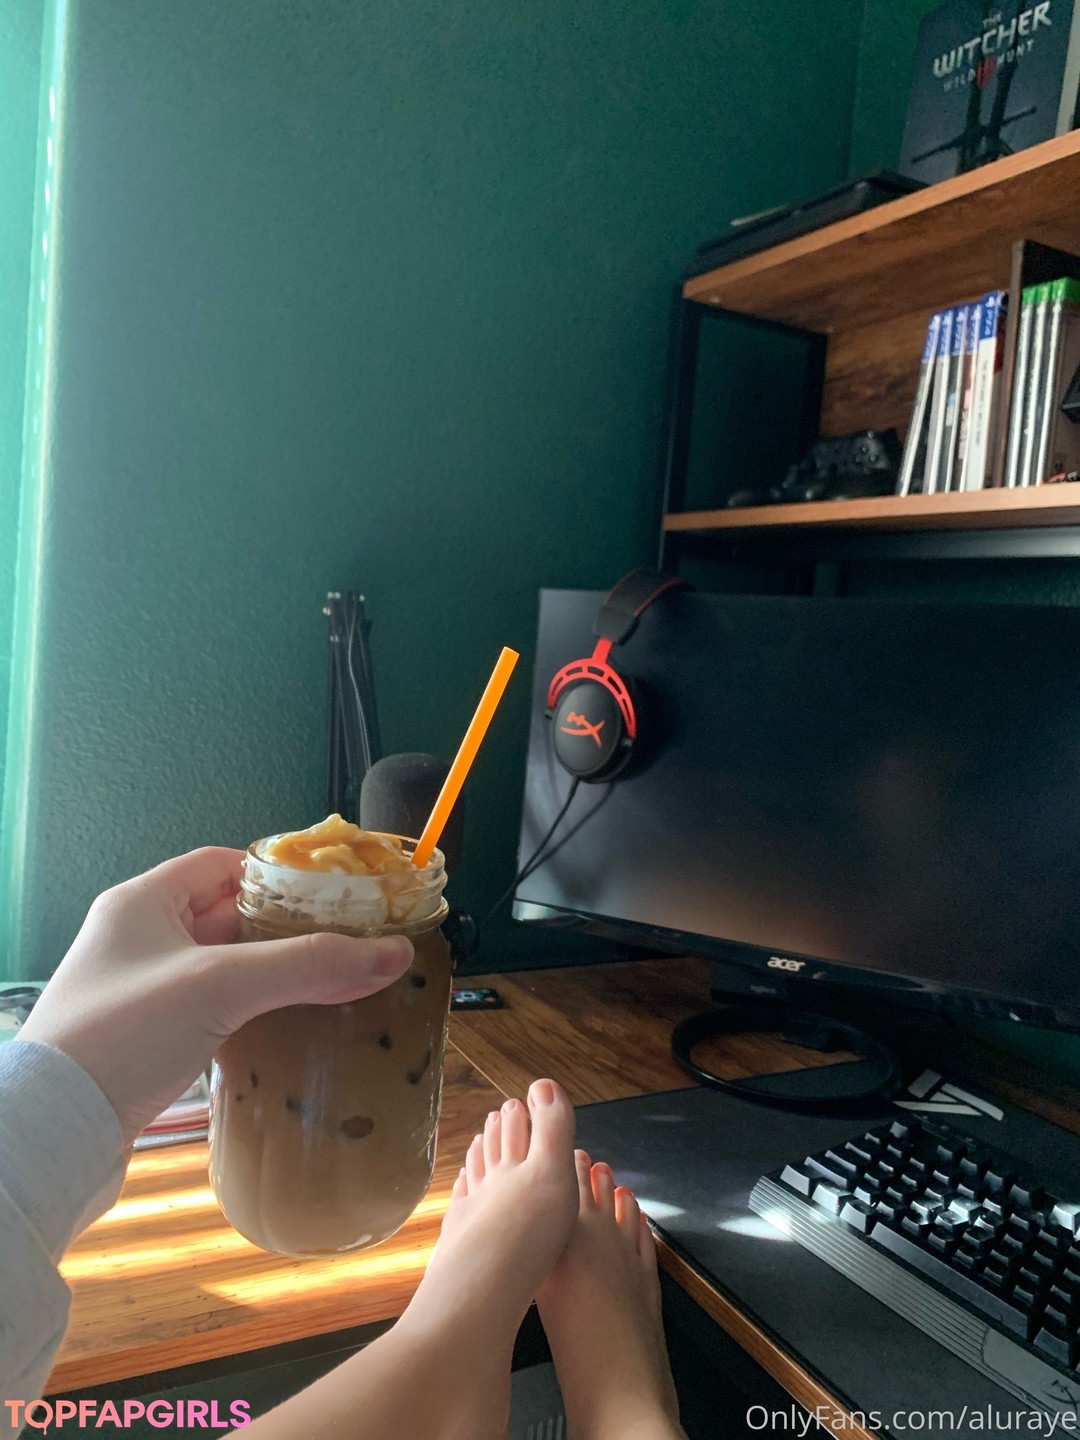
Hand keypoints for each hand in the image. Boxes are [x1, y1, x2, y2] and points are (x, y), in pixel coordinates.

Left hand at [16, 847, 414, 1143]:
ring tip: (332, 985)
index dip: (278, 874)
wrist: (55, 1129)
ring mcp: (142, 990)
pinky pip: (212, 1009)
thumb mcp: (220, 986)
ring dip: (273, 975)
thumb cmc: (122, 1035)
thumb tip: (393, 953)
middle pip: (229, 916)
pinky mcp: (147, 1037)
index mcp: (143, 902)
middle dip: (287, 929)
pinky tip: (288, 1028)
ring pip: (224, 967)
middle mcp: (139, 938)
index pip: (222, 864)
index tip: (332, 894)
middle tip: (347, 942)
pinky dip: (251, 1011)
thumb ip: (308, 965)